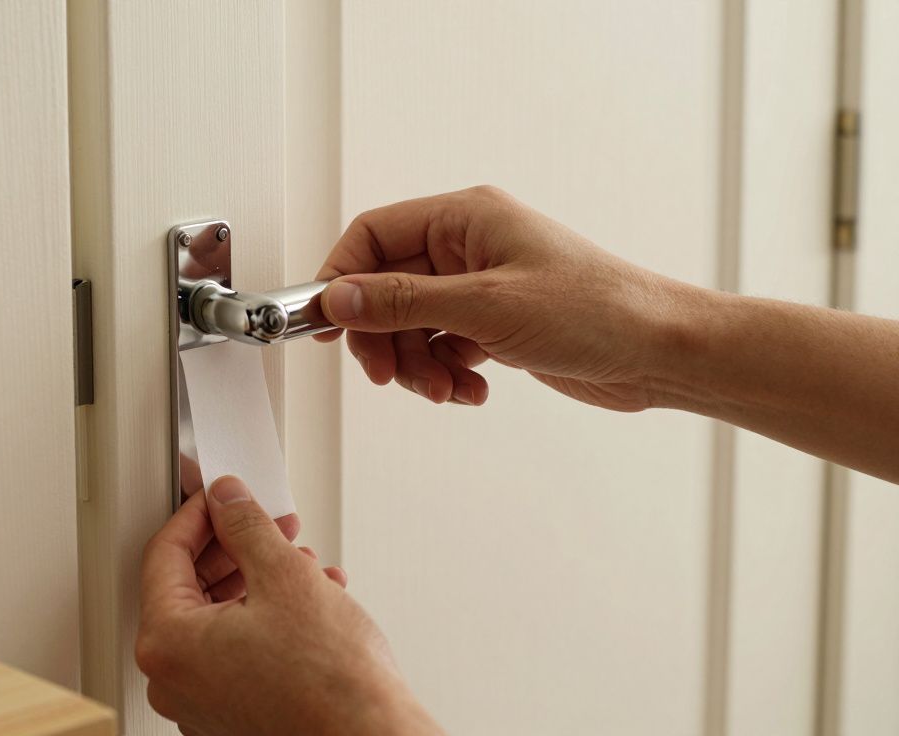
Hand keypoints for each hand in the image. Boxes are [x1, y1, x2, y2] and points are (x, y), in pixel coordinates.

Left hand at [138, 477, 441, 735]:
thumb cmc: (329, 680)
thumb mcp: (284, 575)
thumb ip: (245, 526)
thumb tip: (226, 500)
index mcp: (168, 643)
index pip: (165, 555)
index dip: (198, 514)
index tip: (221, 496)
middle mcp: (173, 680)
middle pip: (190, 588)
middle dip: (236, 548)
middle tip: (268, 523)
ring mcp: (201, 703)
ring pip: (220, 619)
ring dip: (258, 580)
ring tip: (301, 562)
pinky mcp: (232, 716)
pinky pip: (236, 651)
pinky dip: (266, 618)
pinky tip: (309, 599)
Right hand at [316, 186, 690, 411]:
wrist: (659, 353)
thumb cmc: (595, 311)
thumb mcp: (485, 307)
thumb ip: (402, 302)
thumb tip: (337, 299)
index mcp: (465, 217)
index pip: (373, 236)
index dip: (340, 280)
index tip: (325, 326)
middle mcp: (469, 246)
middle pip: (385, 288)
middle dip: (384, 338)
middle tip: (388, 375)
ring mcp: (481, 286)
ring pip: (412, 325)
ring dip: (418, 365)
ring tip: (446, 389)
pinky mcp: (495, 323)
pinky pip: (442, 347)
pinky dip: (447, 373)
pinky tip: (473, 389)